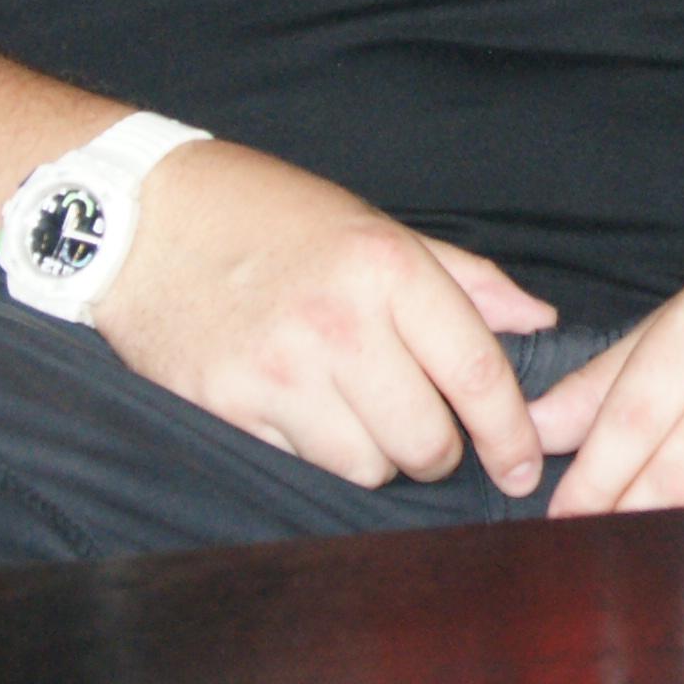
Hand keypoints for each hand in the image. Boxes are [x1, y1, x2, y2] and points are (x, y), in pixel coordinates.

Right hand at [89, 140, 555, 491]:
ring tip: (362, 413)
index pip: (476, 372)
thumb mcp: (376, 226)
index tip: (523, 465)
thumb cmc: (270, 216)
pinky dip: (323, 453)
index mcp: (388, 268)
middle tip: (425, 424)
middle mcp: (340, 323)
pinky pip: (306, 465)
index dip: (511, 433)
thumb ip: (463, 280)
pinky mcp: (230, 405)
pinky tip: (309, 412)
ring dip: (380, 455)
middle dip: (440, 447)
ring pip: (369, 467)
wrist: (145, 217)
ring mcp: (281, 370)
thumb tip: (538, 321)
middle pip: (428, 439)